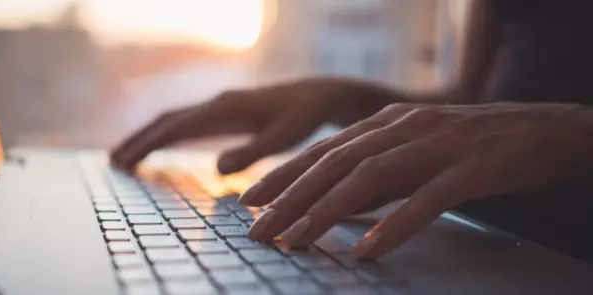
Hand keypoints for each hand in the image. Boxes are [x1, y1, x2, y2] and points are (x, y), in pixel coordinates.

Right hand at [112, 77, 400, 173]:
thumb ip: (252, 152)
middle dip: (139, 140)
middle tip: (113, 162)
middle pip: (167, 120)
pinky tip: (159, 147)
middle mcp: (217, 103)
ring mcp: (219, 106)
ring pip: (174, 120)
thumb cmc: (304, 118)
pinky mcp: (225, 113)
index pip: (177, 126)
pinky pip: (187, 123)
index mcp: (226, 108)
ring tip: (125, 157)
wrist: (319, 96)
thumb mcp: (284, 138)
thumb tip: (217, 169)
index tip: (126, 160)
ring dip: (148, 137)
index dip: (149, 144)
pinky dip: (167, 135)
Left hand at [240, 102, 592, 259]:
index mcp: (387, 123)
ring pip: (370, 177)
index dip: (283, 175)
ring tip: (297, 242)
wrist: (546, 129)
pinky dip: (394, 225)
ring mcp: (437, 145)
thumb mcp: (416, 152)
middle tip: (259, 229)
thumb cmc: (475, 145)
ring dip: (327, 211)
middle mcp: (404, 127)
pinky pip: (426, 199)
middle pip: (335, 163)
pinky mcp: (471, 167)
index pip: (323, 150)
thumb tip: (338, 206)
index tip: (249, 201)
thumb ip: (379, 175)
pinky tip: (368, 251)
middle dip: (290, 198)